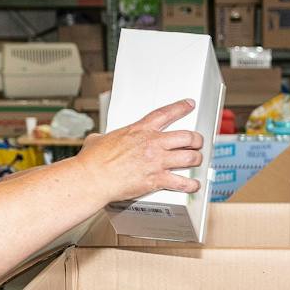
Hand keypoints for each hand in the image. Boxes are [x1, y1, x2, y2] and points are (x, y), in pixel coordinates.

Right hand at [76, 100, 204, 200]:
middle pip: (187, 136)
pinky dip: (191, 185)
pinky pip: (182, 182)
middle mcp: (152, 144)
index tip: (189, 104)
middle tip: (197, 142)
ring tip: (197, 161)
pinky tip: (194, 185)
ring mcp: (156, 162)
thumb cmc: (93, 161)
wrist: (93, 178)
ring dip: (197, 159)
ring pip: (190, 157)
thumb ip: (104, 137)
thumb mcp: (98, 139)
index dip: (181, 108)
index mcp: (139, 130)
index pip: (166, 114)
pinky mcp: (156, 179)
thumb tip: (98, 140)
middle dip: (196, 139)